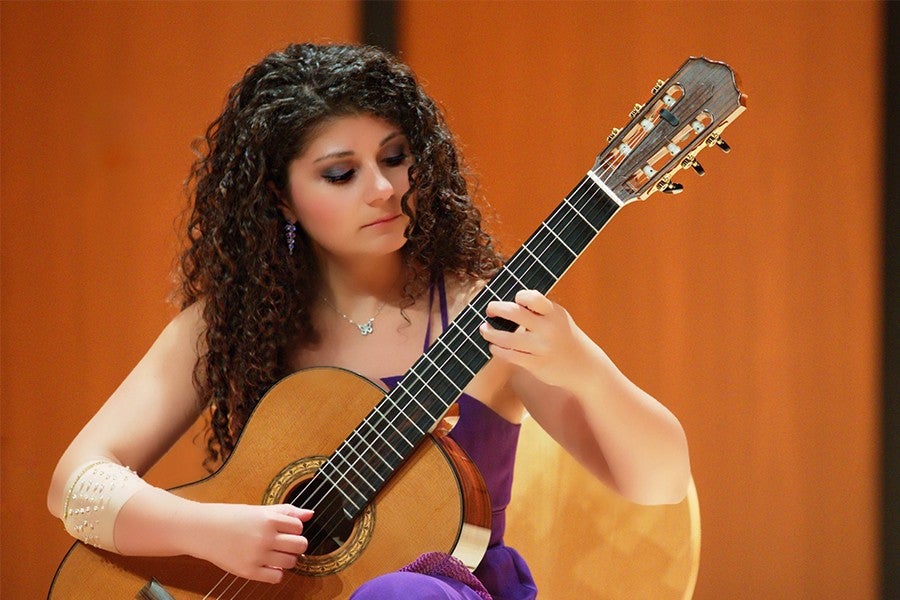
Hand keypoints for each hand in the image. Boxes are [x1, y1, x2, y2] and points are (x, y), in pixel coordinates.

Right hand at [188, 502, 312, 583]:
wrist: (202, 530)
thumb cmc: (230, 517)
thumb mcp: (258, 510)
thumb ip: (286, 512)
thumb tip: (310, 514)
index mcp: (268, 519)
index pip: (299, 527)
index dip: (294, 529)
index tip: (285, 530)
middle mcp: (265, 537)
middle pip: (300, 545)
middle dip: (296, 545)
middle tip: (285, 544)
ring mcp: (257, 556)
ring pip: (291, 562)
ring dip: (287, 559)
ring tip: (275, 553)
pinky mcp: (249, 571)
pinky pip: (276, 577)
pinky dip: (276, 573)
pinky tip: (268, 565)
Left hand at [479, 289, 588, 387]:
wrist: (585, 366)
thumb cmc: (565, 338)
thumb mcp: (558, 319)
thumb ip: (539, 310)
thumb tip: (506, 304)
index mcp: (554, 313)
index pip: (532, 297)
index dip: (519, 297)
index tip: (513, 301)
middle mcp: (548, 328)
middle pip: (514, 313)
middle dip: (496, 309)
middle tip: (489, 310)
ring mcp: (542, 347)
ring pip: (507, 338)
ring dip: (490, 333)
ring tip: (485, 329)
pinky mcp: (537, 364)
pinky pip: (510, 355)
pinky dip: (497, 349)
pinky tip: (494, 347)